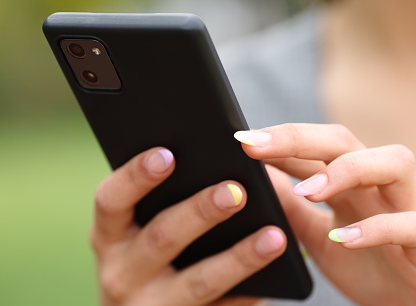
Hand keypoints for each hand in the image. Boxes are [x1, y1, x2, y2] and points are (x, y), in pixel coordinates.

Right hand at [90, 147, 285, 305]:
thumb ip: (163, 199)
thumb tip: (222, 167)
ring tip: (274, 236)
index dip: (136, 176)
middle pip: (161, 237)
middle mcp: (121, 272)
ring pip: (199, 281)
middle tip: (236, 190)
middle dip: (200, 212)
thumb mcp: (137, 229)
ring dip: (239, 258)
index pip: (111, 200)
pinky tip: (276, 276)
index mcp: (110, 235)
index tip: (167, 153)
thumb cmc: (146, 257)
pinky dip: (249, 292)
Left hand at [235, 124, 415, 305]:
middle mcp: (375, 185)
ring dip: (346, 171)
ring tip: (306, 191)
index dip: (277, 140)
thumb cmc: (367, 263)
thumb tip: (255, 179)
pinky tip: (342, 238)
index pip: (311, 148)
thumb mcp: (315, 235)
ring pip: (393, 163)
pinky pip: (409, 224)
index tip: (239, 139)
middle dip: (299, 138)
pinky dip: (375, 229)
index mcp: (348, 182)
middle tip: (255, 145)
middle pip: (345, 141)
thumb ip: (290, 207)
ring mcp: (403, 208)